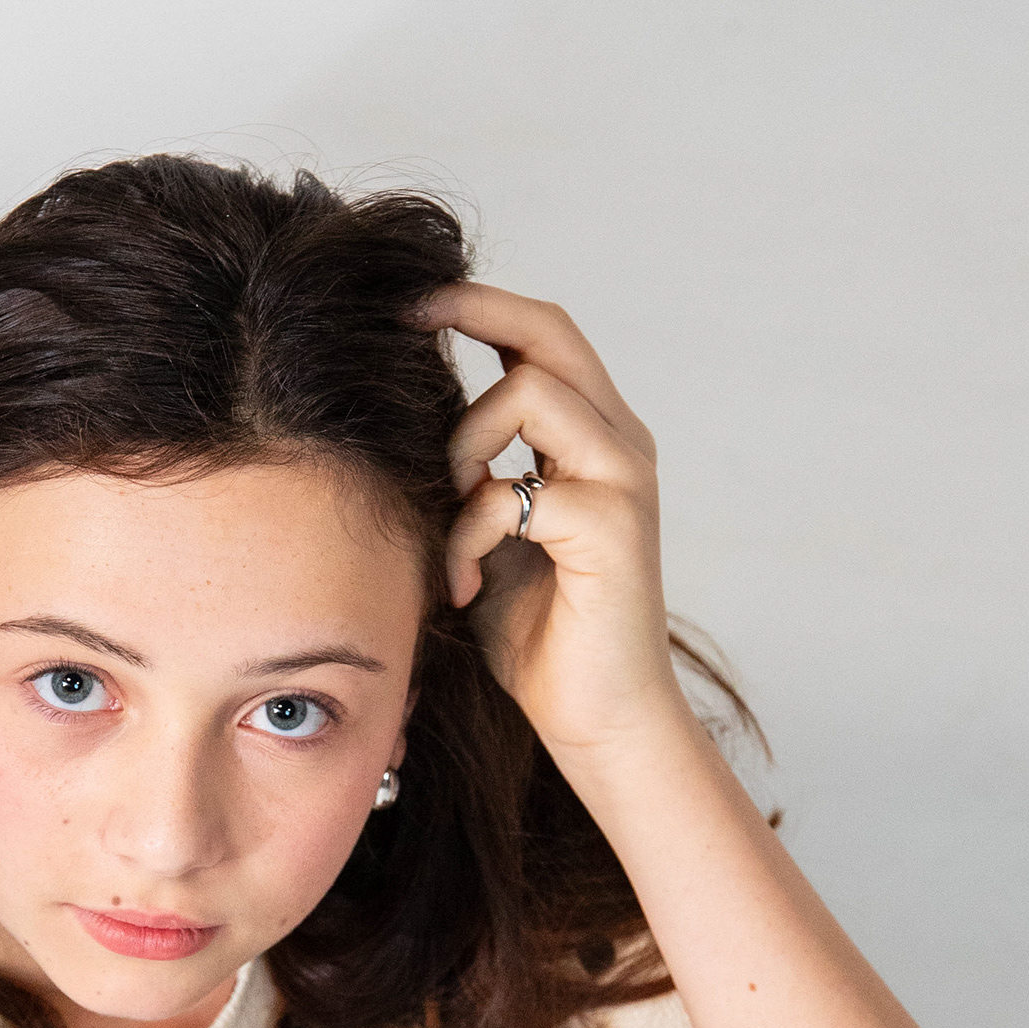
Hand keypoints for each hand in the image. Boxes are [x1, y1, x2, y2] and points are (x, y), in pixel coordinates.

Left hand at [410, 282, 685, 765]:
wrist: (598, 721)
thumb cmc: (540, 638)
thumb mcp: (490, 541)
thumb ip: (471, 481)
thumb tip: (406, 429)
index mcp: (594, 440)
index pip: (545, 338)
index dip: (480, 306)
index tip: (412, 307)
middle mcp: (619, 445)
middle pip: (550, 332)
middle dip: (472, 314)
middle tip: (405, 326)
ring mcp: (622, 481)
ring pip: (530, 394)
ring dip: (463, 449)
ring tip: (450, 523)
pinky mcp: (612, 528)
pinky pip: (513, 493)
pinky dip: (467, 537)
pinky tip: (460, 586)